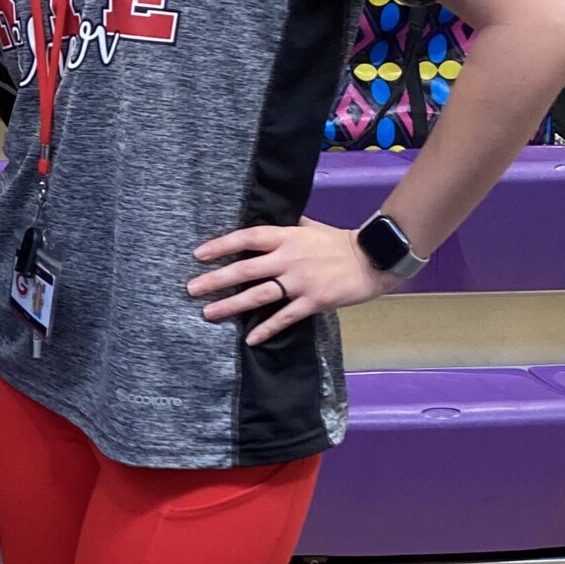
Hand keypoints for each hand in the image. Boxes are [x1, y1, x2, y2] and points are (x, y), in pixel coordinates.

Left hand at [188, 217, 390, 345]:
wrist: (372, 259)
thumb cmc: (338, 242)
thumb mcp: (309, 227)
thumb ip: (286, 228)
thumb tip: (261, 225)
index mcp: (287, 237)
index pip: (247, 238)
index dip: (222, 246)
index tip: (199, 255)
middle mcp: (289, 258)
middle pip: (245, 270)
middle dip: (216, 280)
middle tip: (192, 289)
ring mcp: (300, 282)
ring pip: (259, 296)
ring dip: (232, 305)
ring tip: (209, 313)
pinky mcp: (313, 302)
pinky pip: (285, 317)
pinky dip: (267, 328)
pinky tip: (250, 338)